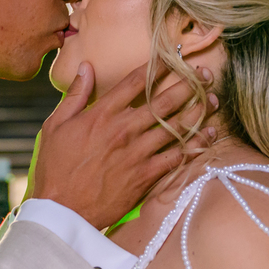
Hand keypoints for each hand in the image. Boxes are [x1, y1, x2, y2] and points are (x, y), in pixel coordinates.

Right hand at [30, 61, 214, 229]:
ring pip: (175, 126)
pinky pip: (177, 156)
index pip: (135, 82)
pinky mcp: (145, 175)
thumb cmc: (55, 168)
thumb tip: (86, 67)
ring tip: (213, 99)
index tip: (173, 58)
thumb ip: (75, 95)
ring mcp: (137, 153)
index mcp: (101, 114)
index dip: (157, 67)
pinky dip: (195, 144)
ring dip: (197, 111)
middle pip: (163, 101)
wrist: (62, 210)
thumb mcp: (55, 126)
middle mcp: (124, 129)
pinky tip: (209, 134)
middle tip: (204, 74)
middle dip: (187, 84)